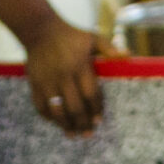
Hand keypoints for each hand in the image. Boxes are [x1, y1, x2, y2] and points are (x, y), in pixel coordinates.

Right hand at [24, 16, 103, 136]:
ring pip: (57, 110)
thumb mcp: (92, 38)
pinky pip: (40, 106)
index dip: (96, 110)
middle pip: (75, 107)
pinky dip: (48, 116)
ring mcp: (47, 81)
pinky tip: (56, 121)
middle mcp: (63, 76)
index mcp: (79, 66)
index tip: (99, 121)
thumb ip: (109, 49)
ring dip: (65, 124)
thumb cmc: (70, 35)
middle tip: (88, 134)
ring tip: (72, 134)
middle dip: (82, 123)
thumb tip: (128, 55)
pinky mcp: (35, 83)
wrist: (40, 29)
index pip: (90, 94)